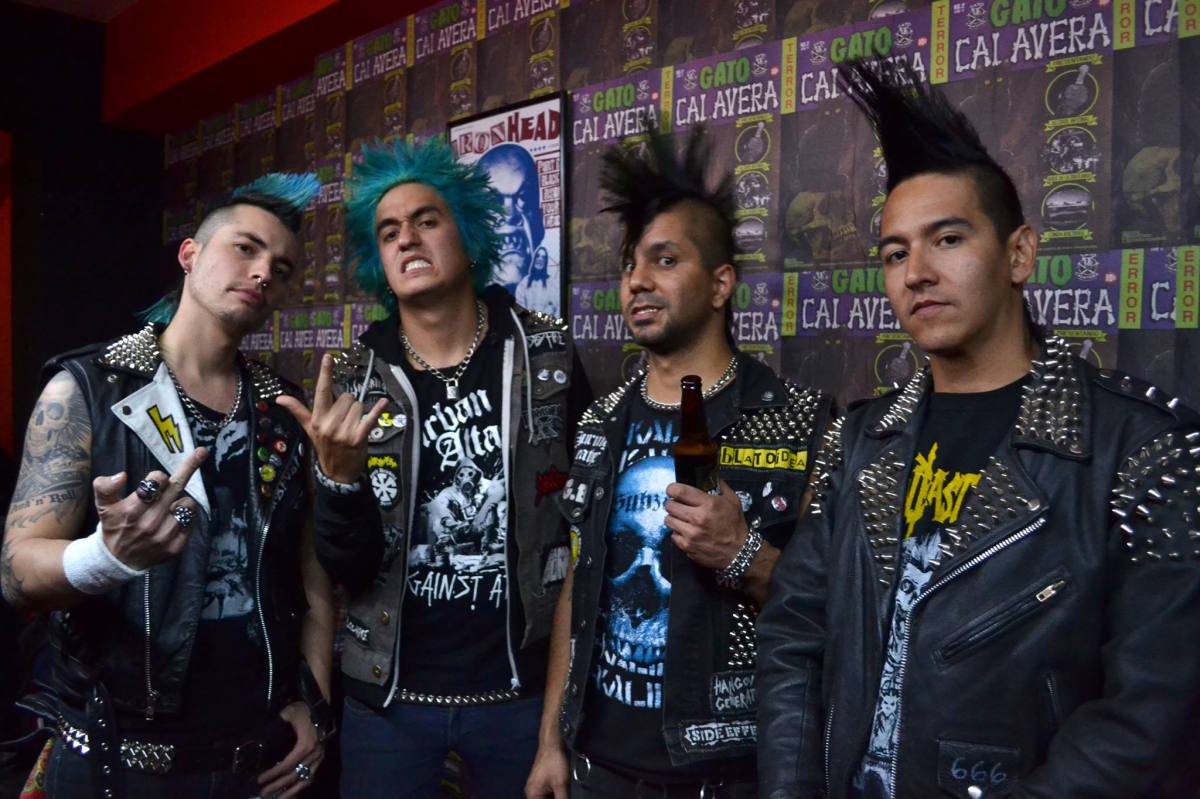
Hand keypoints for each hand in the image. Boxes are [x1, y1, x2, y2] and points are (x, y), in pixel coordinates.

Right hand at [94, 447, 207, 570]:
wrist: (118, 560)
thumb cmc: (114, 526)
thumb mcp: (103, 506)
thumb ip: (105, 487)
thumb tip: (122, 475)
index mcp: (132, 510)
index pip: (157, 481)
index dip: (158, 477)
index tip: (157, 479)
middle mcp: (150, 523)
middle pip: (176, 487)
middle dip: (186, 470)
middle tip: (200, 452)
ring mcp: (165, 536)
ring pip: (188, 504)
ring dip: (182, 500)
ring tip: (170, 506)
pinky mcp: (176, 547)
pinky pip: (192, 521)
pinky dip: (186, 516)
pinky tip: (175, 519)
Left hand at [258, 701, 323, 798]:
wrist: (321, 708)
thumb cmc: (304, 711)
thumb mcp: (288, 714)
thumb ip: (277, 725)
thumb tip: (260, 737)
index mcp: (306, 745)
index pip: (287, 765)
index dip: (273, 774)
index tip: (260, 780)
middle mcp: (314, 755)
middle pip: (294, 776)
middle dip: (278, 786)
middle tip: (263, 793)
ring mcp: (319, 758)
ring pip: (305, 780)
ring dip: (291, 792)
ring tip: (277, 798)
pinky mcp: (320, 759)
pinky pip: (310, 777)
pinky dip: (300, 786)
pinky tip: (290, 793)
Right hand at [276, 353, 386, 482]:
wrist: (337, 473)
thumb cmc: (325, 447)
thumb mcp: (310, 429)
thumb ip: (298, 411)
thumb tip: (279, 398)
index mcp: (317, 419)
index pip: (321, 391)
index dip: (325, 373)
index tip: (329, 356)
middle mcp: (329, 424)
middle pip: (347, 398)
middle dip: (349, 406)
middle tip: (345, 421)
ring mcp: (343, 432)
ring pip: (359, 406)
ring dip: (359, 414)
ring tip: (353, 427)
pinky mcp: (358, 438)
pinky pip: (370, 418)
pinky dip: (378, 410)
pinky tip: (384, 402)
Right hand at [525, 742, 568, 798]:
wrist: (552, 745)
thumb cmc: (554, 763)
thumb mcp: (560, 784)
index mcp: (532, 795)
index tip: (561, 798)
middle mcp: (531, 793)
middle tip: (564, 795)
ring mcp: (536, 788)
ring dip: (556, 798)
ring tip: (564, 793)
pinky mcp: (541, 783)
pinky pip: (548, 794)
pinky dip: (556, 795)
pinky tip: (563, 792)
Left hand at [664, 479, 747, 570]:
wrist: (739, 552)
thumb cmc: (735, 525)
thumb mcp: (733, 502)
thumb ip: (722, 487)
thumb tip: (715, 477)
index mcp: (708, 504)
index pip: (679, 491)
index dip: (672, 489)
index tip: (672, 490)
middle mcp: (697, 518)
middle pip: (670, 505)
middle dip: (672, 503)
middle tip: (678, 505)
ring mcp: (691, 534)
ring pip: (668, 520)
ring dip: (673, 518)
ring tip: (682, 519)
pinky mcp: (687, 547)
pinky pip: (672, 535)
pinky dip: (677, 533)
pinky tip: (686, 532)